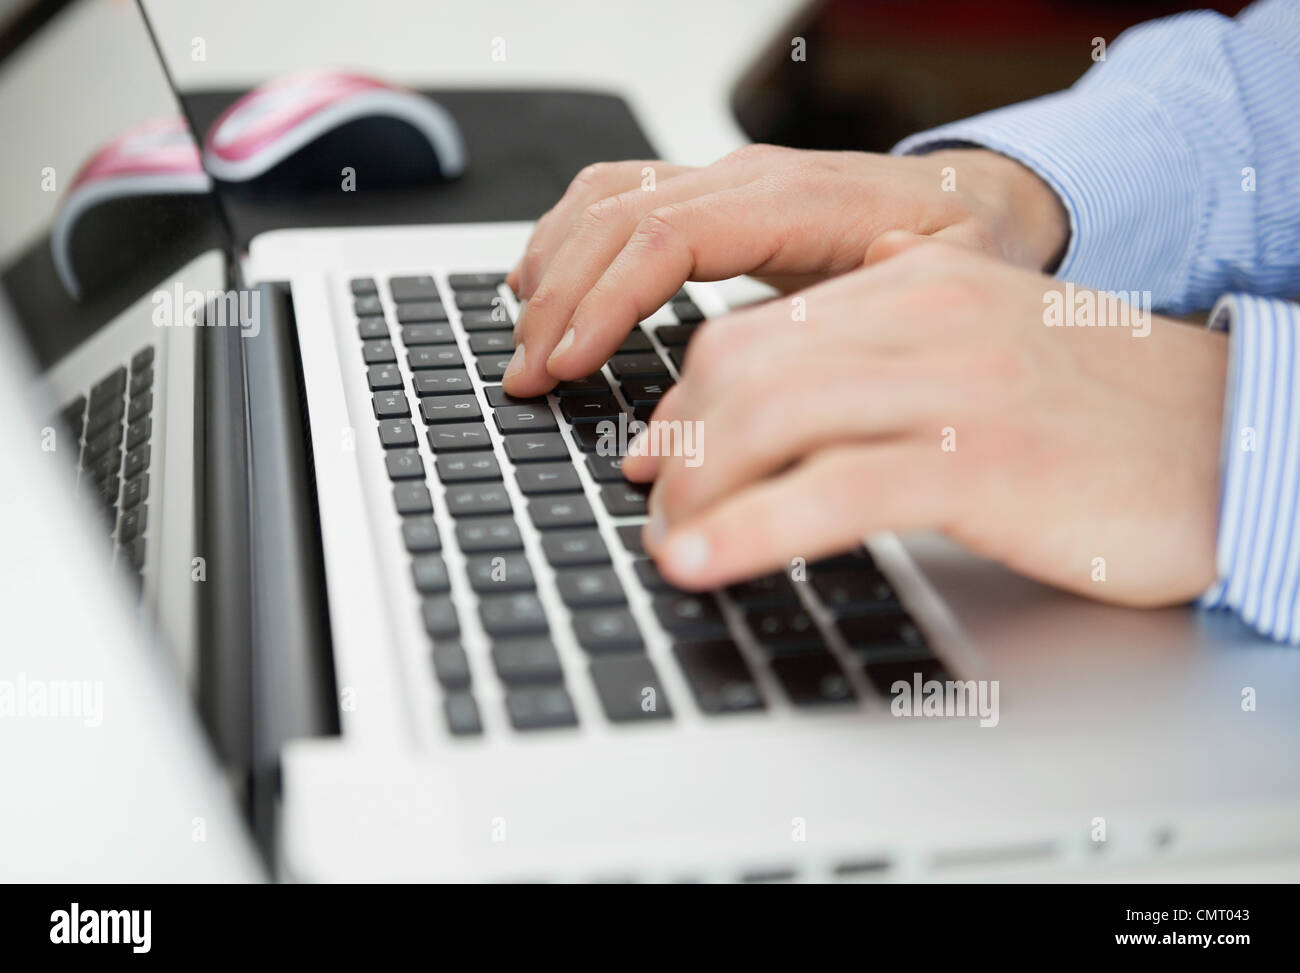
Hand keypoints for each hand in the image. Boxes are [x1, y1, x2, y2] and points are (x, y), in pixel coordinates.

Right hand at [502, 145, 1068, 395]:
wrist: (972, 200)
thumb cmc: (960, 247)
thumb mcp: (941, 288)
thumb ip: (860, 319)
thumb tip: (774, 372)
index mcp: (794, 201)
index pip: (664, 237)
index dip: (603, 302)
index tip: (565, 364)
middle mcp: (746, 179)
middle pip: (615, 217)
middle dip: (558, 300)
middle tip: (526, 377)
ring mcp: (723, 181)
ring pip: (601, 199)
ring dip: (550, 269)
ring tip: (523, 343)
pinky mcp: (712, 198)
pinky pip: (615, 197)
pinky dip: (567, 241)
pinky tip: (544, 287)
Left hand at [625, 234, 1228, 607]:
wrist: (1239, 440)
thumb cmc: (1108, 415)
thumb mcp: (984, 355)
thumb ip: (891, 354)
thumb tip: (799, 389)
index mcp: (917, 284)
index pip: (754, 331)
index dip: (685, 401)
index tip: (657, 457)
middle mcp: (925, 316)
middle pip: (740, 368)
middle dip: (677, 449)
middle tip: (656, 510)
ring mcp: (953, 384)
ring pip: (769, 417)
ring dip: (695, 492)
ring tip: (671, 547)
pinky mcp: (981, 461)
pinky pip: (831, 489)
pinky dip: (749, 528)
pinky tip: (703, 562)